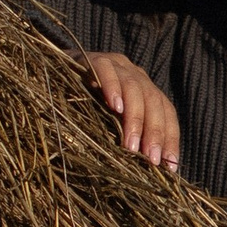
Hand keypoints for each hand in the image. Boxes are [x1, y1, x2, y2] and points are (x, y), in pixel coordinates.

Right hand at [84, 51, 180, 172]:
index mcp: (146, 89)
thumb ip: (128, 136)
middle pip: (154, 101)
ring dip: (134, 119)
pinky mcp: (94, 58)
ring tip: (130, 146)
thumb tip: (146, 168)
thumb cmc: (86, 105)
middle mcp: (136, 75)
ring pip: (134, 88)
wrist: (57, 71)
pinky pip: (106, 70)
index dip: (170, 137)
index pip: (166, 112)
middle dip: (154, 133)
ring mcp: (117, 65)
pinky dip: (112, 87)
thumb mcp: (111, 122)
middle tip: (150, 160)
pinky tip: (113, 106)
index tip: (169, 165)